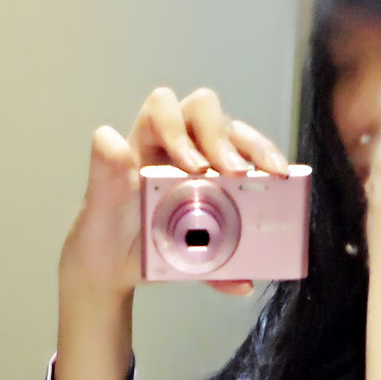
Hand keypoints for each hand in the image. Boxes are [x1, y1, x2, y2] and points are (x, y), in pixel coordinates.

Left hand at [59, 86, 291, 299]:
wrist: (113, 270)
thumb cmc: (103, 234)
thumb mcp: (97, 209)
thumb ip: (102, 176)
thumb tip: (109, 138)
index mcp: (145, 144)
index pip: (165, 110)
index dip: (182, 129)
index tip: (195, 168)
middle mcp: (179, 146)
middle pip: (210, 116)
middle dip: (226, 140)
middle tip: (237, 175)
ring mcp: (206, 166)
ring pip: (238, 138)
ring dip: (258, 151)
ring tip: (274, 176)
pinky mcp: (226, 191)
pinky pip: (252, 175)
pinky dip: (270, 186)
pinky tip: (283, 198)